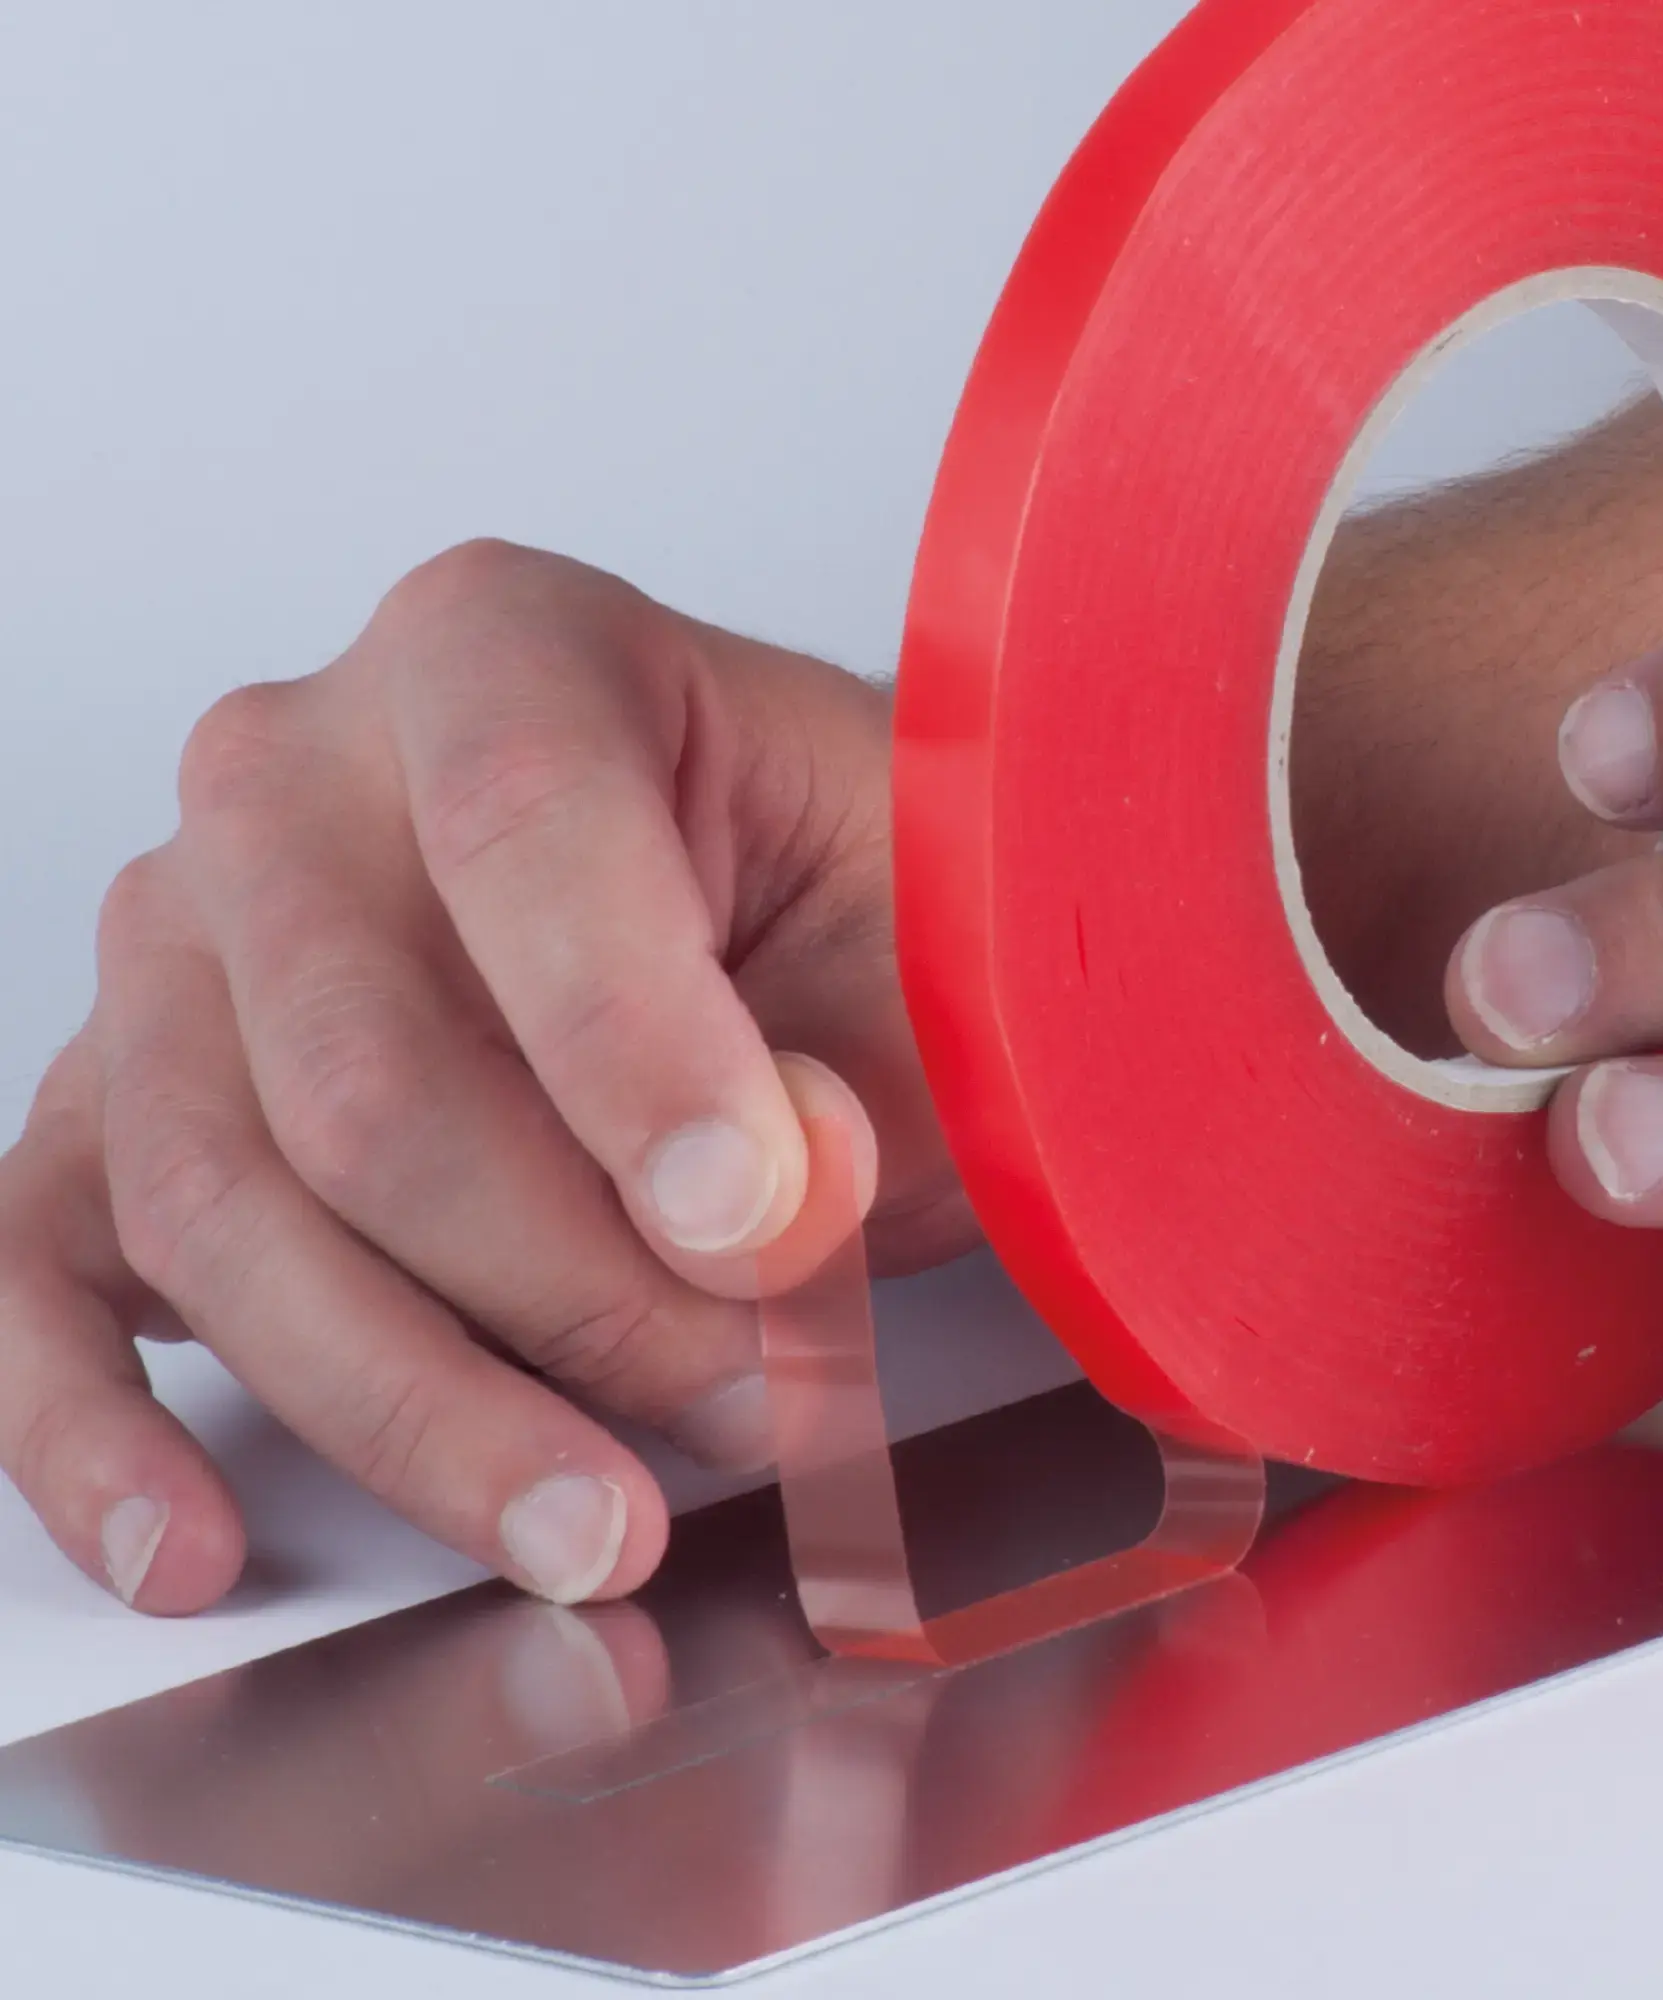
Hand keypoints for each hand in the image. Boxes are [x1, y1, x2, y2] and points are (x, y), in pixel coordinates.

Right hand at [0, 540, 972, 1613]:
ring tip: (594, 1518)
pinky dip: (94, 1428)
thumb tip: (735, 1227)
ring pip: (220, 1208)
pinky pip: (38, 1267)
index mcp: (500, 650)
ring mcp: (179, 943)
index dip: (636, 1050)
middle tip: (745, 1391)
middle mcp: (295, 773)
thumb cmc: (838, 911)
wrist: (761, 919)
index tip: (759, 1220)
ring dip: (423, 1404)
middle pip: (362, 1077)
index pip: (519, 828)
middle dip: (575, 1289)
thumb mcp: (898, 945)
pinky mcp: (121, 1103)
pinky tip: (190, 1540)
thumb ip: (837, 1070)